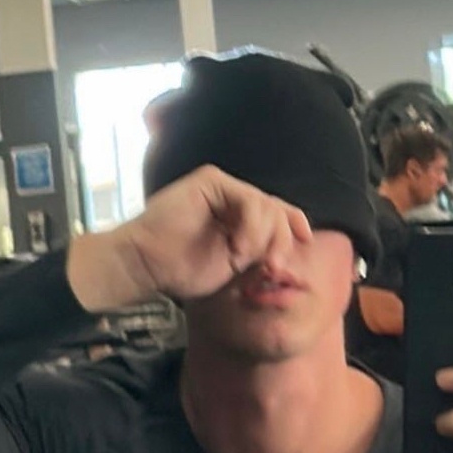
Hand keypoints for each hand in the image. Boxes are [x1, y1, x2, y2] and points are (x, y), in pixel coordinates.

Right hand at [67, 166, 311, 311]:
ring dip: (263, 235)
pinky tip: (238, 245)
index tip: (306, 240)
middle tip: (274, 266)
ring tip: (245, 257)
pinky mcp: (210, 182)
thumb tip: (285, 252)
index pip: (274, 213)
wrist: (146, 265)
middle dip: (280, 238)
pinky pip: (247, 198)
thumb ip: (255, 253)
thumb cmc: (179, 271)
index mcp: (236, 215)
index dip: (293, 224)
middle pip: (274, 208)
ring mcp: (220, 187)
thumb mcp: (229, 266)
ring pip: (265, 204)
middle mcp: (230, 197)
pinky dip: (250, 224)